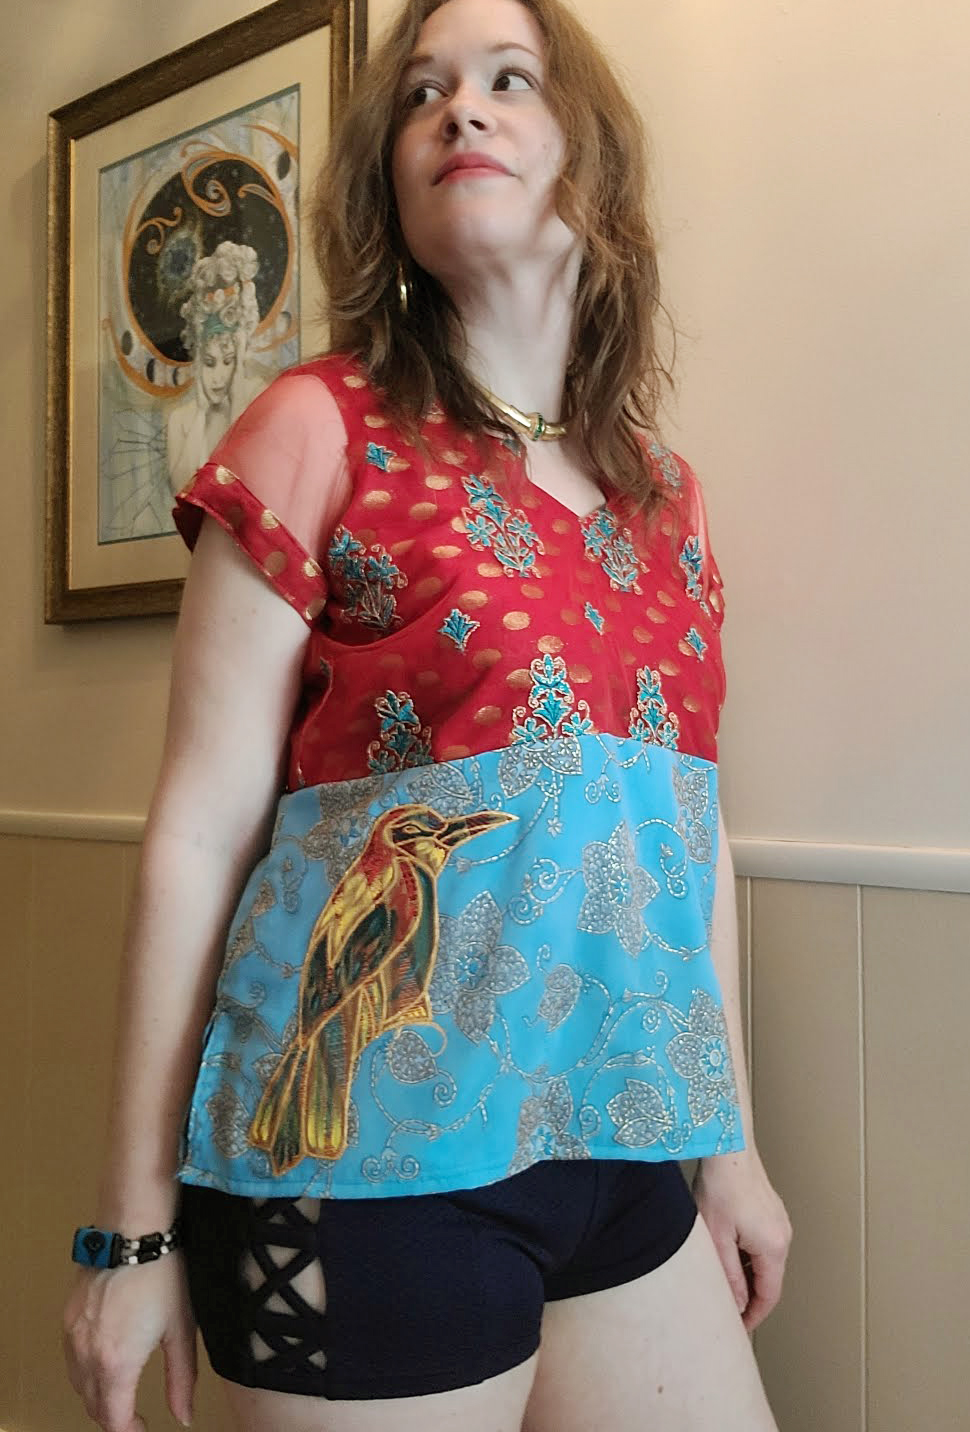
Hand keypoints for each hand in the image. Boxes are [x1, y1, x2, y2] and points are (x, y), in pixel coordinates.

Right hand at [63, 1253, 195, 1431]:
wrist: (134, 1227)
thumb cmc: (164, 1274)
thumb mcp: (181, 1328)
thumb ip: (181, 1379)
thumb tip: (184, 1417)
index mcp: (116, 1363)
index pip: (113, 1420)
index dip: (129, 1431)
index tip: (144, 1427)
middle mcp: (86, 1355)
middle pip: (93, 1406)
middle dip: (113, 1416)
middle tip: (135, 1414)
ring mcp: (73, 1335)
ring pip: (78, 1384)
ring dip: (98, 1395)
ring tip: (122, 1390)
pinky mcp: (68, 1317)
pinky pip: (71, 1359)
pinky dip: (85, 1371)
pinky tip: (105, 1360)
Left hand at [692, 1149, 791, 1332]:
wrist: (729, 1145)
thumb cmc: (721, 1185)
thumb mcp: (717, 1238)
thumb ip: (729, 1275)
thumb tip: (737, 1303)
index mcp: (773, 1247)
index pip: (769, 1295)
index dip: (754, 1315)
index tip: (739, 1326)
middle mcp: (783, 1236)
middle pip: (770, 1279)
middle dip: (750, 1297)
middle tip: (727, 1308)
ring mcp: (779, 1221)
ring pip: (766, 1262)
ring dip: (748, 1275)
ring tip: (722, 1279)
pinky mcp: (771, 1211)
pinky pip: (764, 1244)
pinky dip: (749, 1256)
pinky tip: (728, 1251)